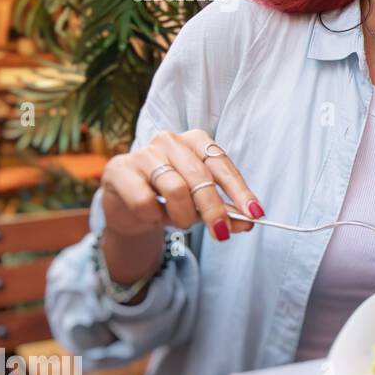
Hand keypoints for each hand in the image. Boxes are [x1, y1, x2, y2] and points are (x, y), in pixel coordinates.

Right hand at [101, 129, 263, 241]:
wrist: (128, 208)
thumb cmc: (171, 201)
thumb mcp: (201, 206)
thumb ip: (226, 211)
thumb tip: (248, 222)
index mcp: (195, 141)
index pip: (222, 164)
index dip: (240, 190)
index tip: (255, 213)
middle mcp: (170, 140)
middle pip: (200, 177)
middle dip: (214, 209)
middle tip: (221, 233)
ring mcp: (143, 152)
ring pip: (175, 189)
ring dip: (183, 216)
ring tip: (181, 223)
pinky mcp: (119, 170)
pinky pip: (145, 200)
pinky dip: (154, 216)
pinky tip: (152, 215)